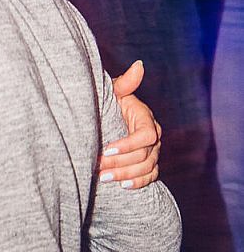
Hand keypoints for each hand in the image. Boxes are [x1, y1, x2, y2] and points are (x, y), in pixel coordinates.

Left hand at [98, 61, 161, 189]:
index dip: (128, 144)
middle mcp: (154, 137)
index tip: (106, 149)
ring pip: (146, 168)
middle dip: (119, 162)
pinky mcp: (150, 164)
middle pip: (144, 155)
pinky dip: (138, 183)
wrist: (110, 119)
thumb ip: (125, 83)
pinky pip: (150, 177)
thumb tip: (139, 65)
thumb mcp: (115, 93)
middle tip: (97, 167)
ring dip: (125, 175)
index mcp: (146, 118)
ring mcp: (154, 152)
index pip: (146, 135)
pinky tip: (122, 186)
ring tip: (103, 178)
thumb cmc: (110, 104)